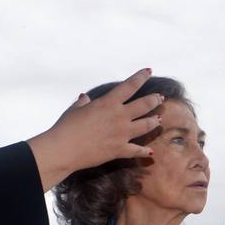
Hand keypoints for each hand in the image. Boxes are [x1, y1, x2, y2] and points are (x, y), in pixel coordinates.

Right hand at [27, 68, 165, 190]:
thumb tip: (85, 97)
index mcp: (108, 103)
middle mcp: (119, 116)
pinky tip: (151, 153)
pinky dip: (144, 152)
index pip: (130, 86)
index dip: (141, 77)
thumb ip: (84, 102)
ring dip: (154, 122)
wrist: (64, 149)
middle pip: (144, 105)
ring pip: (146, 126)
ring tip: (159, 120)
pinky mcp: (120, 150)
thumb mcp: (75, 109)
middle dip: (154, 100)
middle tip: (160, 99)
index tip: (149, 71)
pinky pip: (137, 150)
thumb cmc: (66, 127)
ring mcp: (122, 134)